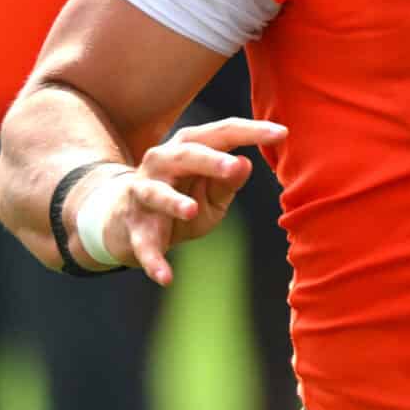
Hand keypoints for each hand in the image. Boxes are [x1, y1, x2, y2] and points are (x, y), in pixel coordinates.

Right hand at [75, 116, 286, 285]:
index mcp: (189, 148)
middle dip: (209, 160)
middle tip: (233, 166)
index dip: (252, 132)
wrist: (127, 222)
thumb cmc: (182, 201)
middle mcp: (162, 162)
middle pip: (186, 155)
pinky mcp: (134, 227)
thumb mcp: (211, 193)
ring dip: (173, 202)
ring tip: (190, 211)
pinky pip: (144, 244)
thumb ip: (228, 181)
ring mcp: (144, 193)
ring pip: (156, 194)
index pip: (222, 133)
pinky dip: (153, 261)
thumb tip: (246, 164)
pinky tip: (165, 277)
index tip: (282, 133)